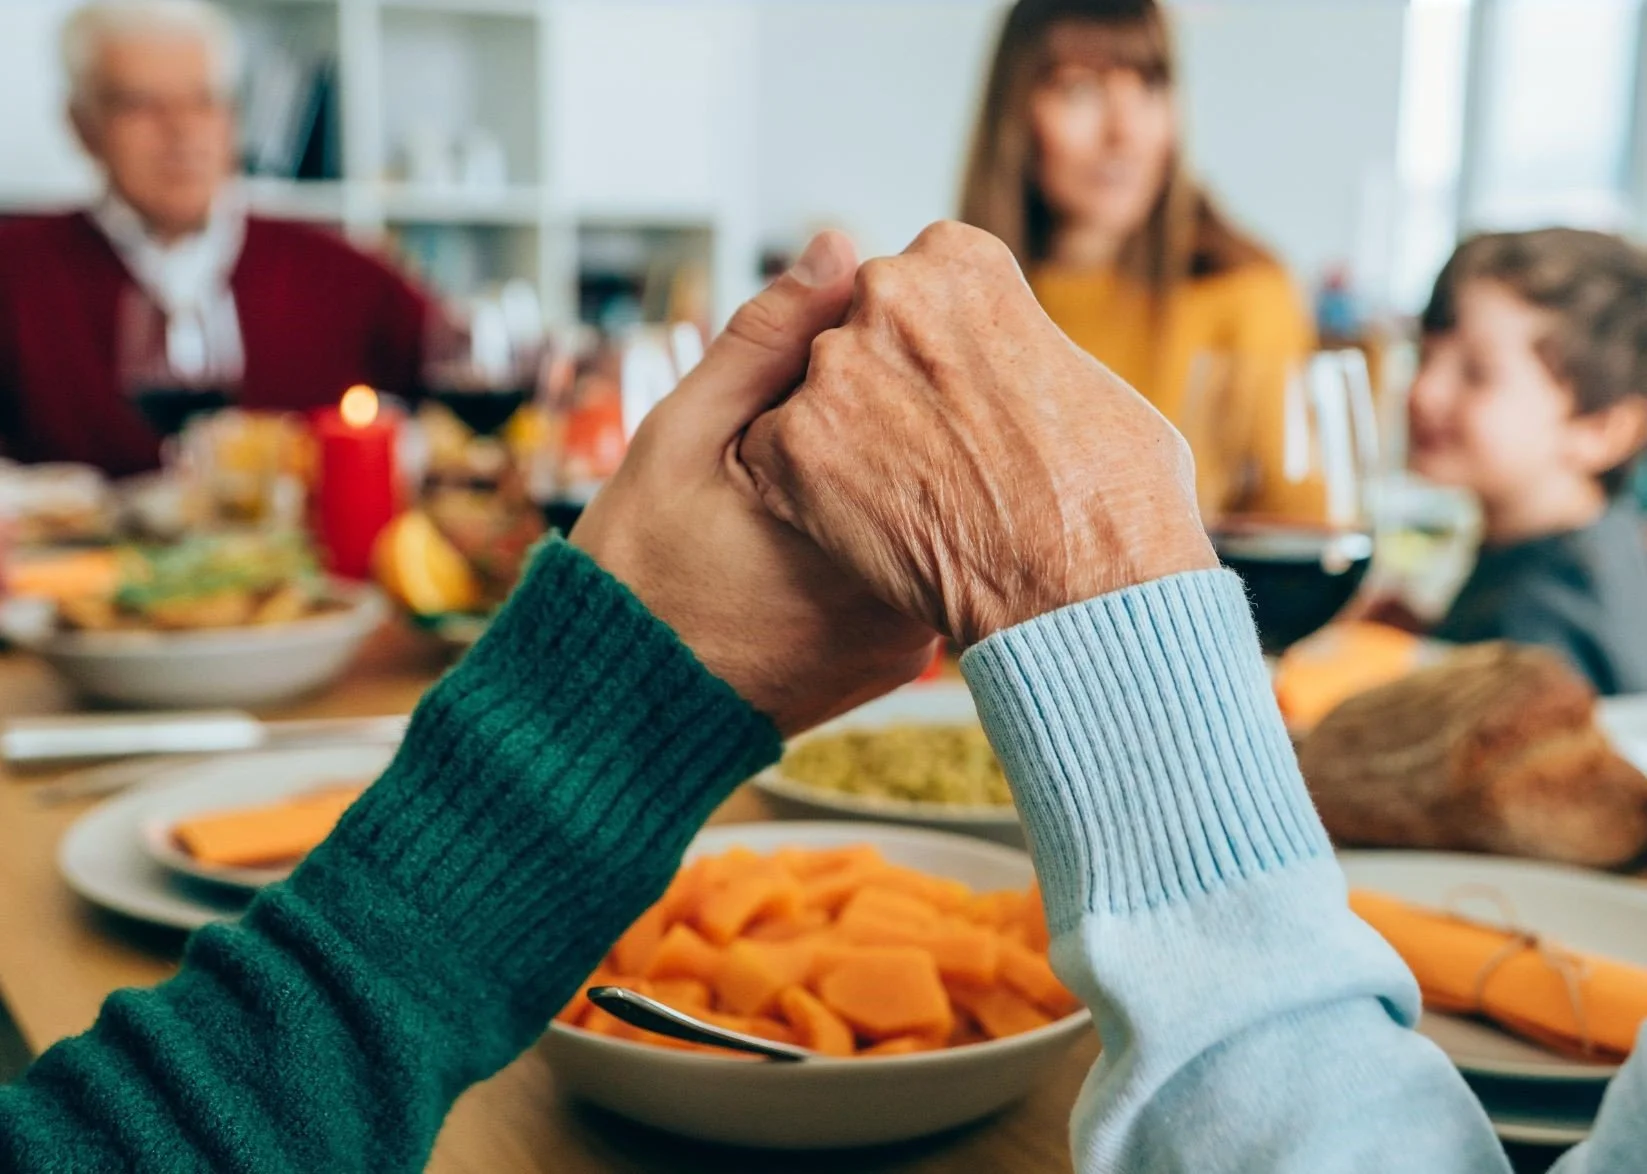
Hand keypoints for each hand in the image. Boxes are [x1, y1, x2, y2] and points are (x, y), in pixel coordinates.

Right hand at [570, 232, 938, 733]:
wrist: (621, 716)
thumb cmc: (636, 573)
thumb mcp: (679, 437)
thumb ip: (763, 343)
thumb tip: (840, 246)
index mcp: (859, 523)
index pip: (927, 400)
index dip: (900, 353)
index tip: (863, 341)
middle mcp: (907, 588)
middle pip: (947, 460)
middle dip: (911, 413)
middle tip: (852, 399)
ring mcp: (913, 633)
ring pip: (942, 516)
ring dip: (908, 472)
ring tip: (839, 458)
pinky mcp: (905, 659)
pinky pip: (925, 570)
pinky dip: (899, 532)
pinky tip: (842, 519)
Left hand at [739, 221, 1217, 646]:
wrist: (1084, 587)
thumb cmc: (1114, 495)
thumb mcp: (1086, 379)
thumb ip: (1019, 347)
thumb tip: (1009, 367)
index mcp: (960, 259)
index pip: (914, 286)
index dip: (933, 350)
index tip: (956, 397)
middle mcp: (888, 292)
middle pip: (856, 333)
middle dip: (881, 385)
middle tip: (928, 453)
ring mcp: (835, 366)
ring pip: (812, 393)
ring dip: (841, 438)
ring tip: (904, 499)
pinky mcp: (795, 444)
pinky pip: (773, 456)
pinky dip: (802, 494)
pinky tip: (860, 528)